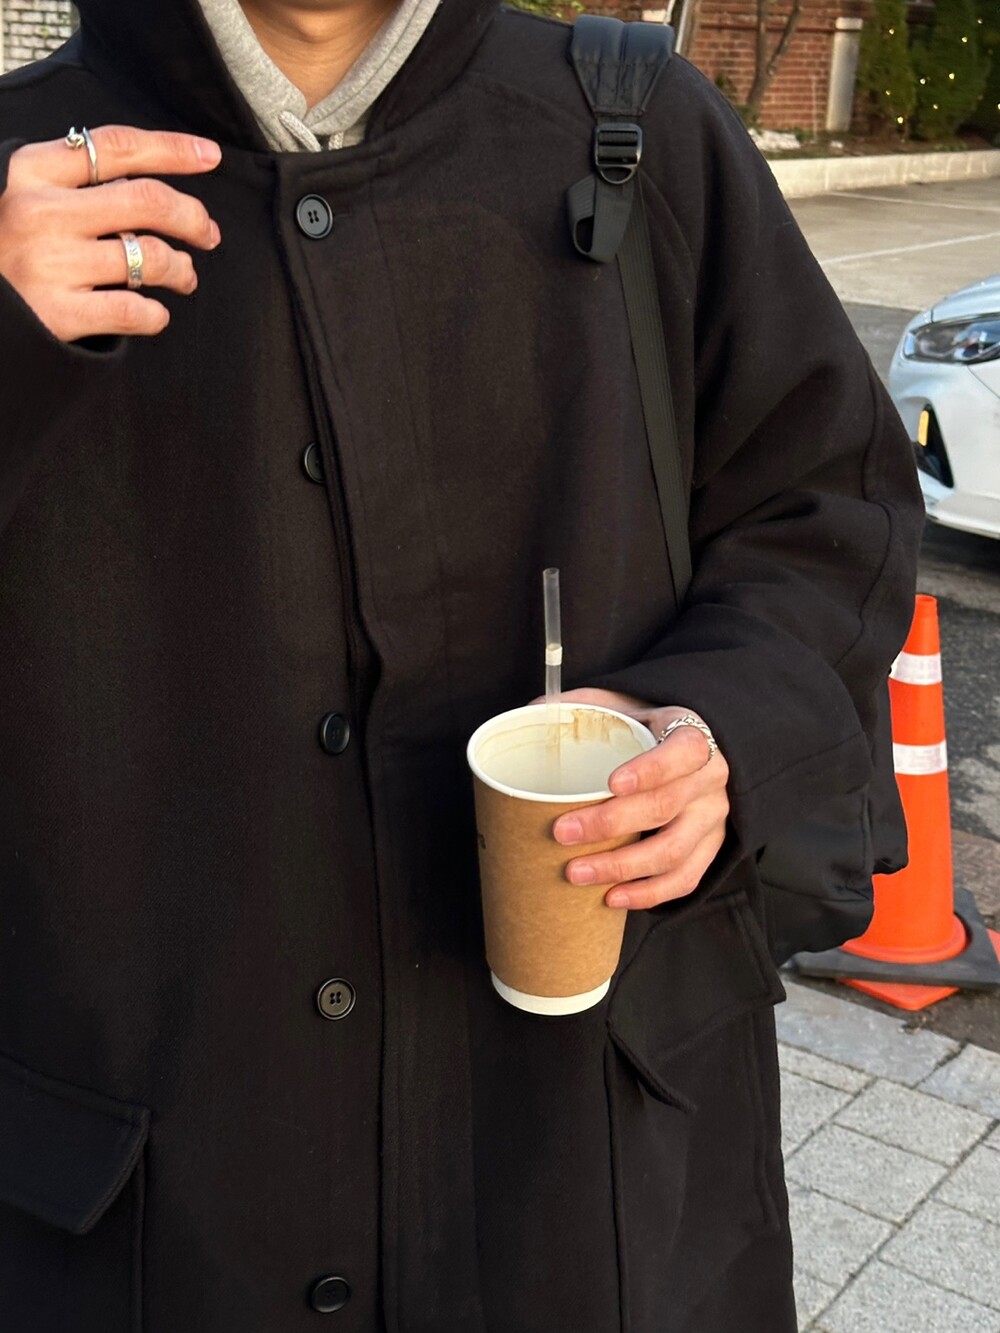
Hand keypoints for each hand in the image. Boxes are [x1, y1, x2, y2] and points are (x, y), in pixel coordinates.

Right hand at [0, 126, 222, 341]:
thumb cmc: (7, 249)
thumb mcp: (26, 196)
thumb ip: (77, 181)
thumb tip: (152, 177)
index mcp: (34, 172)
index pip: (116, 146)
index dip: (172, 149)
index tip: (209, 155)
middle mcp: (42, 212)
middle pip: (147, 200)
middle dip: (192, 217)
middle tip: (208, 234)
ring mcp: (51, 263)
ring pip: (150, 257)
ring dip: (182, 269)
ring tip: (184, 276)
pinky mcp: (60, 313)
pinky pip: (135, 311)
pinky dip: (157, 314)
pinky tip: (155, 313)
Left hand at [548, 688, 729, 910]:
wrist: (684, 749)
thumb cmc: (641, 728)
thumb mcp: (617, 704)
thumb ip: (578, 707)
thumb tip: (527, 716)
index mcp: (690, 734)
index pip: (684, 751)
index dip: (651, 770)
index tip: (610, 784)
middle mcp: (709, 778)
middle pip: (667, 805)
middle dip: (611, 824)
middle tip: (562, 833)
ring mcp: (712, 816)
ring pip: (674, 850)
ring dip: (622, 867)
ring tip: (576, 873)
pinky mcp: (708, 847)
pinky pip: (685, 878)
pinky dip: (648, 894)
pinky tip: (611, 897)